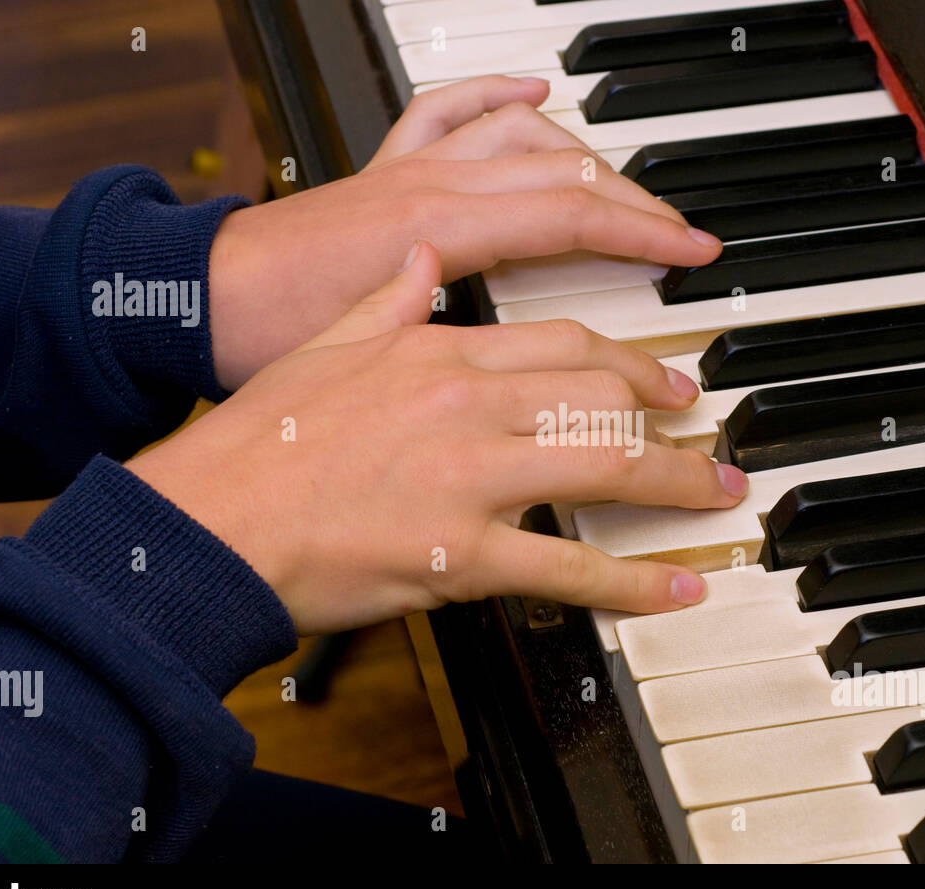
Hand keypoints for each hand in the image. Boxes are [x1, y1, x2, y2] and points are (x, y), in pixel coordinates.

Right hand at [131, 243, 746, 634]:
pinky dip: (636, 580)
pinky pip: (571, 566)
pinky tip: (679, 586)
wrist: (206, 524)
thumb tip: (417, 266)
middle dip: (673, 418)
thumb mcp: (320, 349)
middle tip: (708, 437)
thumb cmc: (253, 445)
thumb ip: (382, 302)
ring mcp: (469, 478)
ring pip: (607, 465)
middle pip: (604, 397)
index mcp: (436, 350)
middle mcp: (466, 403)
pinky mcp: (462, 554)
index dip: (630, 362)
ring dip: (679, 482)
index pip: (565, 343)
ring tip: (718, 494)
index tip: (662, 379)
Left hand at [207, 75, 721, 390]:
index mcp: (439, 231)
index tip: (696, 253)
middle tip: (684, 239)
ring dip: (587, 158)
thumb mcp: (375, 372)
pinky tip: (534, 94)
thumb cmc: (268, 342)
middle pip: (563, 174)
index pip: (570, 217)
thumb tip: (542, 398)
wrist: (189, 304)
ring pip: (523, 137)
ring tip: (630, 192)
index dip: (644, 235)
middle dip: (636, 205)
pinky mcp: (387, 170)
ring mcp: (409, 169)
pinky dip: (495, 96)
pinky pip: (449, 108)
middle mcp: (432, 186)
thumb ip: (462, 369)